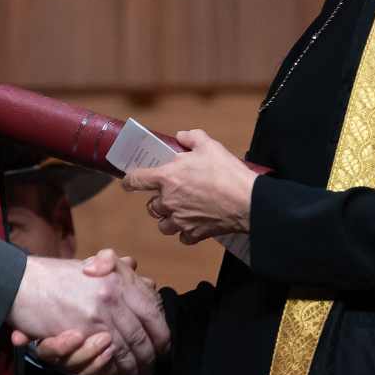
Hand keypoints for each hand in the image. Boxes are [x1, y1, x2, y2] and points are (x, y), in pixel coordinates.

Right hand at [7, 254, 169, 374]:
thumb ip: (113, 267)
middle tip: (151, 367)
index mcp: (119, 278)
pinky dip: (114, 368)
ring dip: (133, 366)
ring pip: (126, 349)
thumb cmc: (55, 275)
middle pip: (141, 334)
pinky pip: (106, 355)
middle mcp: (113, 295)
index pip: (151, 310)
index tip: (163, 345)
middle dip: (149, 355)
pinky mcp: (83, 330)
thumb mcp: (90, 264)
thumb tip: (134, 266)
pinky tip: (118, 374)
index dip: (161, 332)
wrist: (24, 282)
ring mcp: (99, 314)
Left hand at [122, 129, 256, 244]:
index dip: (129, 180)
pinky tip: (196, 224)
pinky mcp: (194, 233)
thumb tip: (181, 137)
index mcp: (166, 177)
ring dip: (168, 219)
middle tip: (171, 194)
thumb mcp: (208, 145)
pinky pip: (182, 237)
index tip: (128, 182)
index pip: (135, 180)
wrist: (246, 201)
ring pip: (163, 225)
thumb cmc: (225, 171)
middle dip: (158, 201)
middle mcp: (168, 201)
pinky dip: (186, 232)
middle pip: (151, 206)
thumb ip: (191, 138)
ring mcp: (180, 220)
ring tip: (180, 212)